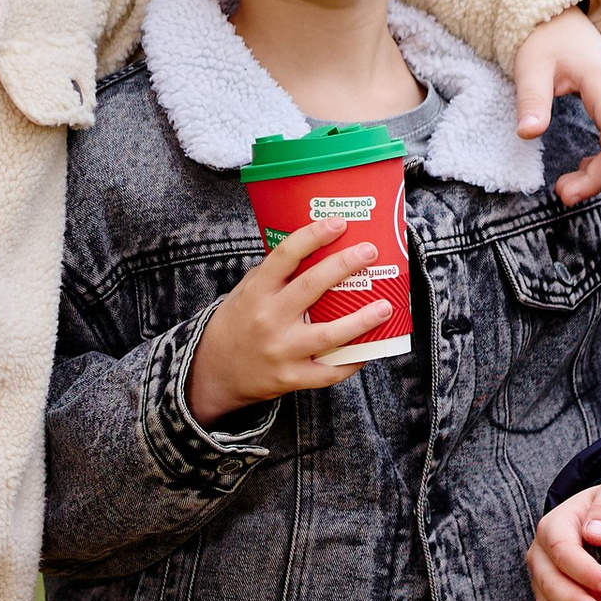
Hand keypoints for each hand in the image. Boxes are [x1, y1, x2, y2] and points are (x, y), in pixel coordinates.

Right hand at [188, 218, 384, 424]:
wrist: (215, 373)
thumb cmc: (234, 327)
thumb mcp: (244, 294)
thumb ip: (272, 275)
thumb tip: (311, 249)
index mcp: (257, 292)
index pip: (285, 256)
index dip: (312, 236)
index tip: (338, 223)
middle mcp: (269, 319)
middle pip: (312, 287)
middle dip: (345, 266)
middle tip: (369, 252)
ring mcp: (281, 350)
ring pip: (328, 334)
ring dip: (362, 320)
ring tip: (385, 306)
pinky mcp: (290, 377)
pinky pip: (328, 372)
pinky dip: (351, 362)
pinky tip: (369, 350)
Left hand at [514, 8, 600, 203]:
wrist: (557, 16)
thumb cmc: (544, 38)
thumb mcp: (531, 66)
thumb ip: (532, 100)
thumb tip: (528, 134)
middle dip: (600, 175)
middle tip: (564, 195)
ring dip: (597, 172)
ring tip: (564, 190)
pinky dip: (598, 161)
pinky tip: (577, 174)